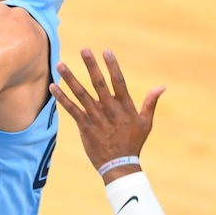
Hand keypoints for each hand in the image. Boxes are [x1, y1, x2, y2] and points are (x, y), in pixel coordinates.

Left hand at [49, 48, 165, 183]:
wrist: (119, 165)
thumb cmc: (133, 142)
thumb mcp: (146, 122)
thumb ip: (151, 102)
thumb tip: (162, 86)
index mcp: (125, 106)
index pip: (118, 81)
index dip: (112, 65)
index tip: (106, 50)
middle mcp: (109, 109)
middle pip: (98, 83)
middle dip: (91, 65)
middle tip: (83, 49)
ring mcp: (96, 117)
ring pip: (81, 94)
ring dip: (70, 79)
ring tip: (60, 64)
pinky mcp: (84, 126)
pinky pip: (71, 109)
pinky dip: (61, 98)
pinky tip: (53, 86)